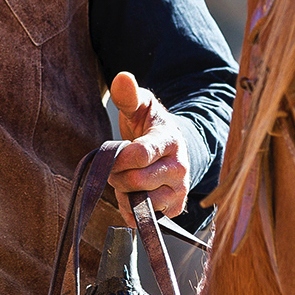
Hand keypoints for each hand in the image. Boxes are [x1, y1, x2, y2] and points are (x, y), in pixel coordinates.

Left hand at [107, 72, 191, 223]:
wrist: (172, 148)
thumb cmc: (151, 126)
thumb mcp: (140, 106)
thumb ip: (129, 94)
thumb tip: (122, 78)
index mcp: (170, 140)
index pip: (140, 155)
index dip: (119, 157)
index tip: (114, 152)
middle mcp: (180, 167)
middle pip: (136, 180)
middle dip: (117, 175)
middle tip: (116, 166)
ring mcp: (179, 190)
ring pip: (141, 202)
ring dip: (124, 192)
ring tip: (127, 178)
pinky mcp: (175, 207)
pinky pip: (144, 217)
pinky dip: (131, 209)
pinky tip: (133, 193)